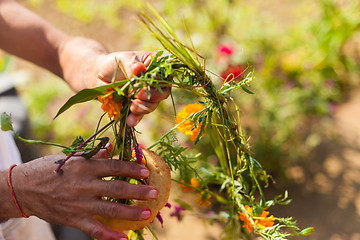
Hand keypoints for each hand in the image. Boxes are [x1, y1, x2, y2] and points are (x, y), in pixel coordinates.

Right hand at [11, 149, 157, 239]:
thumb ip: (93, 155)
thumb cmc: (48, 170)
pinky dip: (110, 236)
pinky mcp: (74, 219)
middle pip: (117, 189)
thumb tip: (112, 147)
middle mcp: (84, 185)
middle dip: (138, 191)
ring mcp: (80, 204)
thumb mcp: (71, 158)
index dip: (132, 169)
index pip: (114, 167)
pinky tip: (125, 238)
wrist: (24, 189)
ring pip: (111, 210)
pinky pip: (95, 230)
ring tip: (147, 213)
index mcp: (84, 167)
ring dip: (131, 212)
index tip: (145, 172)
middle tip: (154, 193)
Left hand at [60, 38, 169, 126]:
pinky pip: (140, 115)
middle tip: (139, 95)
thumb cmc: (113, 62)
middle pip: (163, 92)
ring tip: (132, 108)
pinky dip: (136, 119)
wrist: (96, 75)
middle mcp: (155, 83)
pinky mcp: (137, 108)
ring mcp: (147, 97)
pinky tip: (130, 121)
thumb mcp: (122, 59)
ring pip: (153, 105)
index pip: (167, 73)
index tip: (151, 82)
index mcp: (156, 67)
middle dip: (153, 96)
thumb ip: (131, 65)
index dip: (163, 80)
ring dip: (144, 108)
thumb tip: (139, 70)